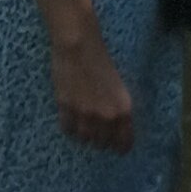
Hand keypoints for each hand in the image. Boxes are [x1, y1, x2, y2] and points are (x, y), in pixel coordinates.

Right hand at [49, 33, 134, 150]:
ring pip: (85, 139)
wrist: (78, 44)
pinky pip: (68, 128)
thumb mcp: (119, 88)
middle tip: (96, 131)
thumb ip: (119, 110)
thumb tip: (116, 127)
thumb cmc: (100, 61)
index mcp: (124, 111)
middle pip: (103, 143)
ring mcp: (85, 113)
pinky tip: (69, 119)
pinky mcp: (66, 107)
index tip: (114, 145)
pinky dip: (69, 126)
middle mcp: (106, 117)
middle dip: (100, 139)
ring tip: (82, 126)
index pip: (124, 144)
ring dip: (84, 134)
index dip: (119, 146)